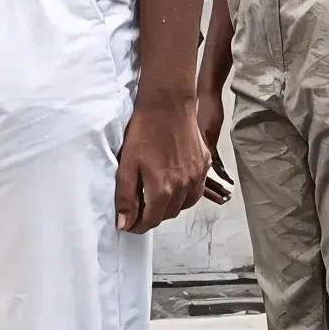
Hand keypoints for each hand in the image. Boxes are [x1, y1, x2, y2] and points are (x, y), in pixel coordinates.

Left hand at [115, 80, 215, 234]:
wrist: (168, 104)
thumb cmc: (145, 130)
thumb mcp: (127, 165)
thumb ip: (126, 197)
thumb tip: (125, 224)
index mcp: (163, 189)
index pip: (151, 221)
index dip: (138, 226)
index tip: (130, 223)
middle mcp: (184, 186)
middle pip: (168, 215)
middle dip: (152, 216)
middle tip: (139, 206)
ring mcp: (197, 176)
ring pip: (184, 205)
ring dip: (170, 206)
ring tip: (156, 196)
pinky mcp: (204, 164)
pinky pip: (196, 189)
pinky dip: (185, 194)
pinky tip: (174, 184)